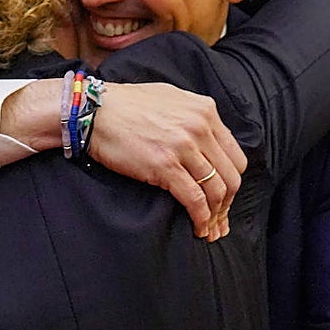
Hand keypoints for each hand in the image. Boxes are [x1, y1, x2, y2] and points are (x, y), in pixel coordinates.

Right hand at [89, 82, 245, 240]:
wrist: (94, 110)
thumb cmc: (128, 105)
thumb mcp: (172, 99)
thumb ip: (195, 117)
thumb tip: (209, 140)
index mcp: (206, 111)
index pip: (235, 155)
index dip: (232, 182)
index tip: (226, 198)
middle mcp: (200, 127)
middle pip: (230, 176)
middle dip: (228, 204)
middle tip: (220, 221)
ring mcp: (184, 146)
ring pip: (216, 190)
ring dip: (216, 216)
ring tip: (209, 230)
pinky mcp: (165, 166)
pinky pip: (195, 199)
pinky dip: (201, 218)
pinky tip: (198, 228)